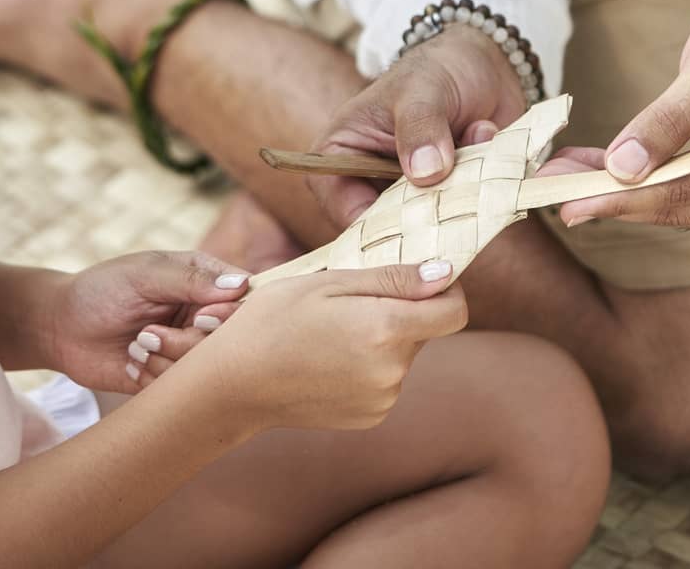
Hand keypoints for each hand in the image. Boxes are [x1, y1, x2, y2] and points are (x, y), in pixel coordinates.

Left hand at [45, 251, 249, 393]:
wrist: (60, 328)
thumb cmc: (103, 290)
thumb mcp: (145, 275)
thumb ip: (191, 280)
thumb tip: (242, 286)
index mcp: (203, 281)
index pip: (244, 296)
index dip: (230, 313)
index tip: (200, 317)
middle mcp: (202, 315)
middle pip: (228, 338)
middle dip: (190, 340)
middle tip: (150, 332)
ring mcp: (188, 347)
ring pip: (207, 366)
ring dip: (167, 357)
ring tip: (137, 343)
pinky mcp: (170, 377)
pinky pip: (183, 388)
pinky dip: (156, 376)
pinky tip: (133, 362)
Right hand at [187, 261, 467, 431]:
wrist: (234, 384)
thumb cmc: (275, 320)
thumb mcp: (330, 281)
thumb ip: (394, 279)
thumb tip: (447, 272)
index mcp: (386, 331)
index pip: (454, 311)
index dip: (444, 288)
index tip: (418, 276)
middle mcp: (393, 372)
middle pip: (424, 329)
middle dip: (400, 309)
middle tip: (347, 302)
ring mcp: (383, 400)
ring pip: (403, 353)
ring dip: (382, 337)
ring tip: (330, 332)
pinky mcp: (370, 418)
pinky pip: (386, 378)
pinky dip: (369, 364)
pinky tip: (329, 358)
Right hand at [310, 24, 523, 228]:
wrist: (482, 64)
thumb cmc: (435, 69)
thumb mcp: (421, 89)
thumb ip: (420, 126)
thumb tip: (425, 173)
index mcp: (341, 156)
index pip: (345, 209)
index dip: (376, 230)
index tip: (418, 230)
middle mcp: (372, 183)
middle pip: (390, 230)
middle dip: (429, 217)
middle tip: (459, 188)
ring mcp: (414, 196)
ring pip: (433, 227)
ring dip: (464, 195)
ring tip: (475, 137)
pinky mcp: (451, 200)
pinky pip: (468, 217)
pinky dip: (488, 190)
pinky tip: (489, 135)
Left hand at [553, 0, 689, 230]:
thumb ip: (667, 119)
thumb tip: (621, 169)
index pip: (685, 191)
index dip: (620, 199)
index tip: (567, 202)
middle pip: (685, 208)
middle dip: (614, 200)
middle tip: (553, 191)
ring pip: (689, 207)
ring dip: (628, 195)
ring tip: (570, 176)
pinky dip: (654, 184)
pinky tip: (605, 171)